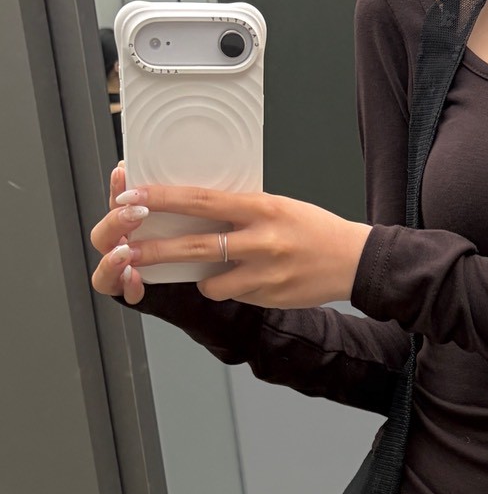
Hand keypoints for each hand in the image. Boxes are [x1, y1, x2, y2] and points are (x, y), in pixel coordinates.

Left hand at [89, 164, 371, 309]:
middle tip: (128, 250)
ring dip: (201, 278)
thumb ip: (241, 209)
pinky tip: (248, 280)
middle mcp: (261, 240)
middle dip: (157, 249)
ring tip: (208, 272)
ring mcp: (265, 273)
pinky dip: (230, 288)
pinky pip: (234, 294)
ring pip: (212, 281)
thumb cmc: (315, 229)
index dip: (163, 199)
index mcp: (261, 208)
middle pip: (196, 245)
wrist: (353, 260)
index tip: (134, 197)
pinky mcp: (269, 296)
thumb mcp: (278, 206)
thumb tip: (199, 209)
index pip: (201, 200)